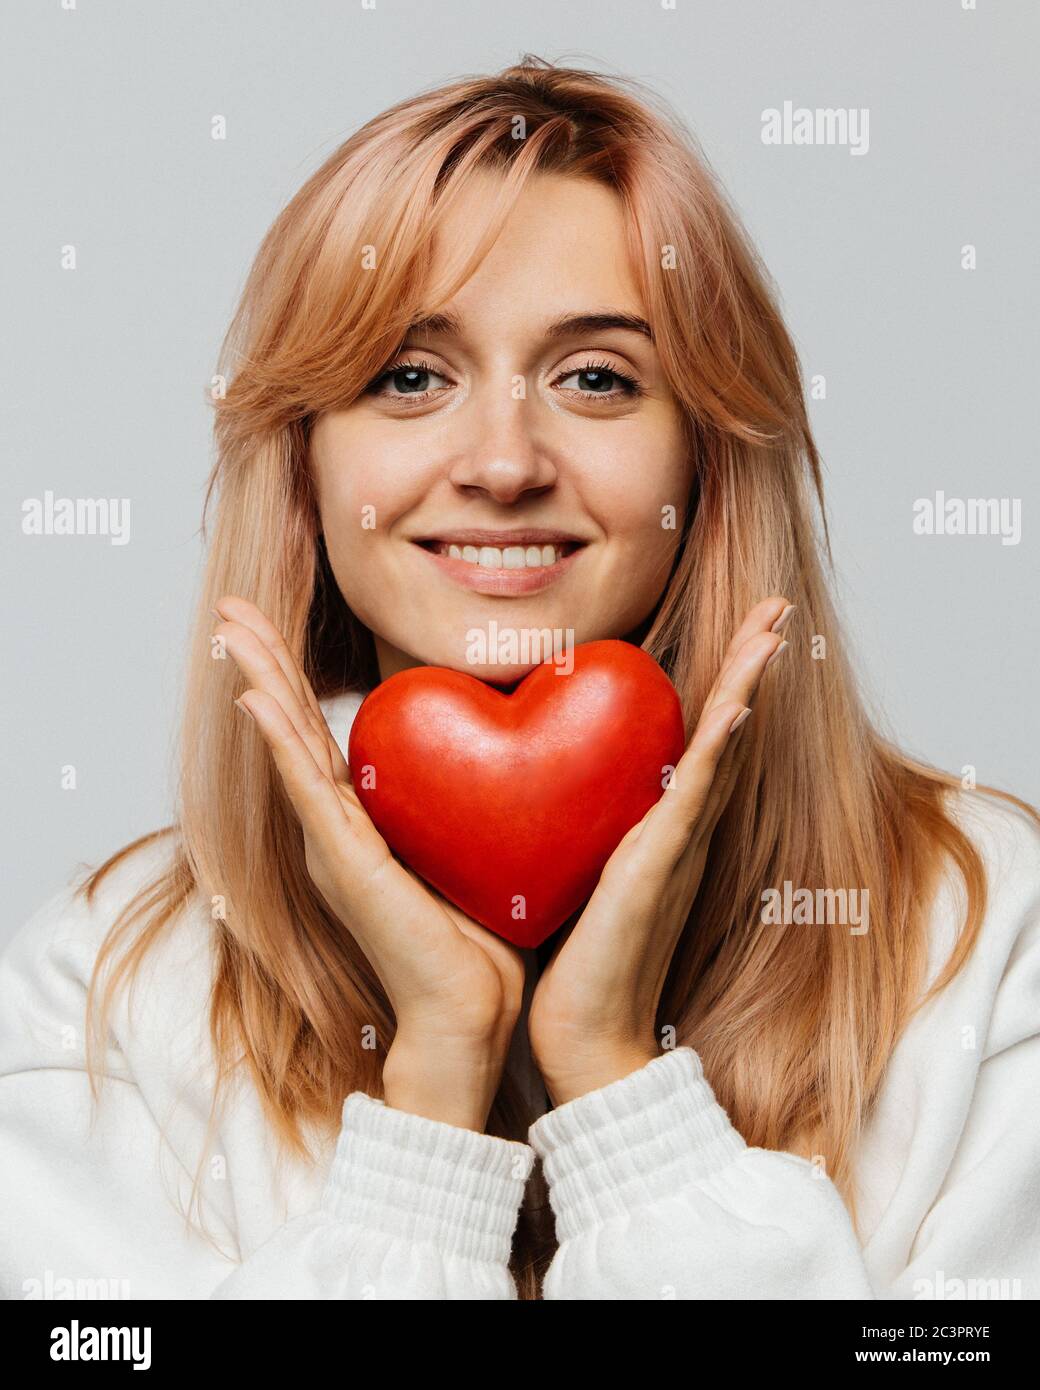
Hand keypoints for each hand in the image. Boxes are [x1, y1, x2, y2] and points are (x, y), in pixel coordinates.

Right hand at [213, 595, 524, 1132]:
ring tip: (231, 628)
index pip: (322, 734)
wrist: (472, 1014)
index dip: (296, 677)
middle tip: (232, 605)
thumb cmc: (483, 937)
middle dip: (263, 663)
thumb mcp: (475, 843)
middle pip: (291, 729)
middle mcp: (338, 830)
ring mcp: (334, 846)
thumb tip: (517, 737)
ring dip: (259, 681)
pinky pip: (308, 790)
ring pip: (287, 746)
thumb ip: (470, 793)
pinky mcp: (344, 865)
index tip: (278, 625)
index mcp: (363, 825)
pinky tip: (255, 697)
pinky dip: (281, 740)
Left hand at [527, 596, 794, 1105]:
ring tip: (774, 625)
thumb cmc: (572, 961)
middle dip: (750, 664)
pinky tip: (739, 701)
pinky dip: (721, 742)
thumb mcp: (570, 870)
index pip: (697, 738)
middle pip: (727, 728)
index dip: (721, 682)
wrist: (585, 1037)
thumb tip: (535, 782)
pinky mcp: (661, 865)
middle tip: (774, 606)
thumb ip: (572, 825)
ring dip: (748, 681)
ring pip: (724, 745)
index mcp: (657, 825)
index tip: (737, 629)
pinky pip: (699, 790)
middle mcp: (679, 828)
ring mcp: (677, 844)